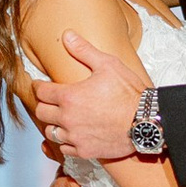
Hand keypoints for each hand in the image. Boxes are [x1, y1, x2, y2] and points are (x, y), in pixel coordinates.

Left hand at [31, 30, 150, 164]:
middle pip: (41, 112)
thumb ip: (84, 50)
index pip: (41, 92)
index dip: (38, 86)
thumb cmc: (129, 93)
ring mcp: (76, 137)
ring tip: (60, 118)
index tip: (39, 85)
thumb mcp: (108, 65)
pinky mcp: (85, 151)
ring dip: (53, 124)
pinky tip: (72, 134)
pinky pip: (65, 149)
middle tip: (50, 100)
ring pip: (50, 132)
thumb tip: (67, 35)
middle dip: (43, 104)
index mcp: (70, 97)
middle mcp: (68, 118)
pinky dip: (65, 142)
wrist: (147, 122)